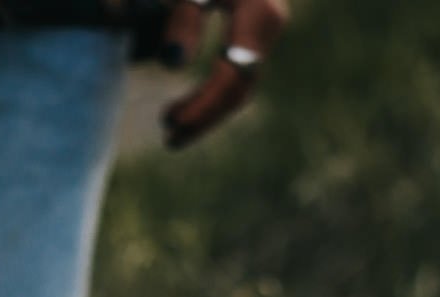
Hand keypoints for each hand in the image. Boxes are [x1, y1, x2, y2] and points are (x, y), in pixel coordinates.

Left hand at [160, 0, 289, 148]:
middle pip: (240, 88)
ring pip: (241, 87)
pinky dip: (212, 96)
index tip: (171, 122)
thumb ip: (183, 19)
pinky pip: (238, 75)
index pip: (232, 75)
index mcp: (260, 13)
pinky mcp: (257, 33)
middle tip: (171, 140)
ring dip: (207, 113)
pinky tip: (185, 110)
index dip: (203, 105)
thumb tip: (172, 63)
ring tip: (173, 131)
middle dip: (205, 118)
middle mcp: (269, 25)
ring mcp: (265, 31)